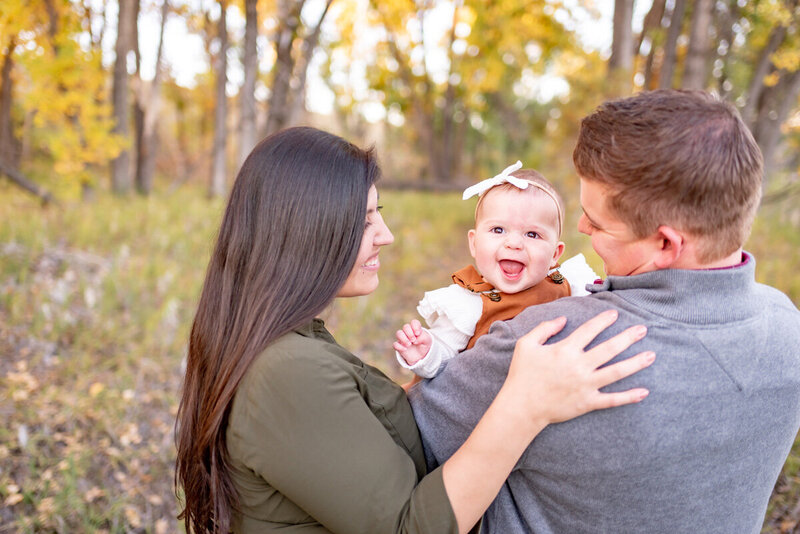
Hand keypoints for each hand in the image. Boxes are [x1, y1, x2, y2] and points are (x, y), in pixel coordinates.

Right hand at [393, 320, 431, 364]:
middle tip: (413, 340)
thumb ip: (423, 337)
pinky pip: (395, 344)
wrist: (420, 355)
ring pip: (398, 333)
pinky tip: (405, 349)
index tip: (418, 334)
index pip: (414, 322)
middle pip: (406, 327)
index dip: (415, 326)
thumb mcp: (427, 341)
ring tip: (409, 344)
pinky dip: (399, 346)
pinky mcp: (399, 346)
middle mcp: (408, 332)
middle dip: (409, 333)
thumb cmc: (423, 345)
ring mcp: (403, 338)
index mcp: (416, 328)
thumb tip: (415, 340)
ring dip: (403, 338)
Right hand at [505, 310, 653, 426]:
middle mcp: (579, 366)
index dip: (603, 321)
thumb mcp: (525, 344)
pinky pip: (612, 400)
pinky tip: (644, 392)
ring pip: (616, 372)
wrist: (522, 407)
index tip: (615, 314)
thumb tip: (563, 319)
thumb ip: (544, 328)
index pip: (589, 330)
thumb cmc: (522, 375)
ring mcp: (586, 385)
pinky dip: (629, 397)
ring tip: (651, 355)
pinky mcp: (587, 402)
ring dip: (635, 363)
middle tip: (643, 329)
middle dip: (628, 338)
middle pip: (609, 349)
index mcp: (565, 350)